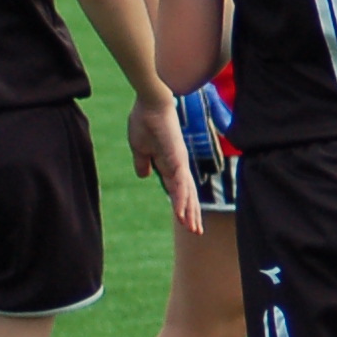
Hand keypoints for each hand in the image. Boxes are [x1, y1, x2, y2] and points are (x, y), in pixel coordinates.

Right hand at [130, 94, 200, 236]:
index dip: (181, 205)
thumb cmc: (145, 122)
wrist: (150, 104)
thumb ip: (143, 162)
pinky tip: (181, 211)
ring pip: (186, 191)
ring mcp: (179, 161)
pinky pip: (179, 182)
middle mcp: (178, 165)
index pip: (178, 190)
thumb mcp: (139, 148)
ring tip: (192, 228)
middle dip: (191, 213)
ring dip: (188, 210)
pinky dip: (180, 198)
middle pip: (187, 194)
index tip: (184, 221)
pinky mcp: (176, 157)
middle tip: (196, 232)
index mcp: (169, 164)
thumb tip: (144, 175)